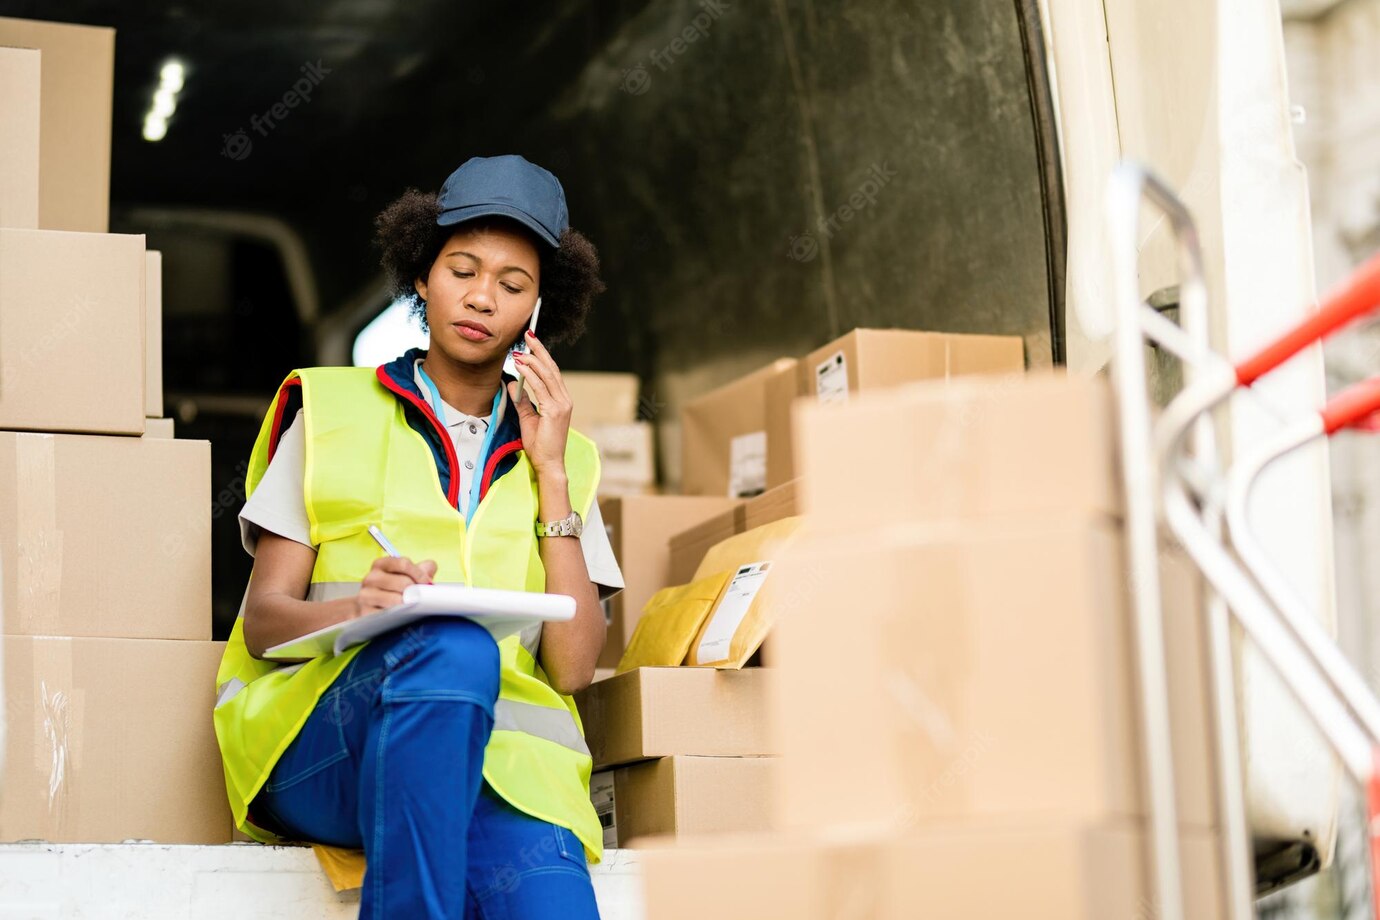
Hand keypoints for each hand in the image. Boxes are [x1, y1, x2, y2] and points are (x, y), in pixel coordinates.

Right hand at [352, 556, 435, 617]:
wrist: (367, 609)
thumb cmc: (391, 591)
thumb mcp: (404, 576)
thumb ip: (420, 569)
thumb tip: (430, 567)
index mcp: (381, 565)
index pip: (403, 563)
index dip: (419, 574)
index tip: (428, 583)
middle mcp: (371, 578)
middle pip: (403, 582)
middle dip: (416, 591)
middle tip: (421, 598)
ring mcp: (366, 596)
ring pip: (396, 600)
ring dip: (408, 605)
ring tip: (412, 607)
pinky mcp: (366, 612)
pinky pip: (388, 614)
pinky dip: (398, 616)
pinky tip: (401, 616)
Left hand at [508, 331, 572, 476]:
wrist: (549, 464)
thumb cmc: (540, 445)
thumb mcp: (528, 419)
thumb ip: (523, 401)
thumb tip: (513, 384)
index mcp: (561, 401)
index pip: (552, 373)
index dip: (542, 356)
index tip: (532, 343)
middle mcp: (564, 400)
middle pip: (552, 368)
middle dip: (539, 350)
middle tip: (529, 334)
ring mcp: (561, 405)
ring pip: (547, 375)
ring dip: (532, 360)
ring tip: (520, 349)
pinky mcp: (554, 411)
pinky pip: (540, 387)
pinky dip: (529, 374)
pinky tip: (520, 366)